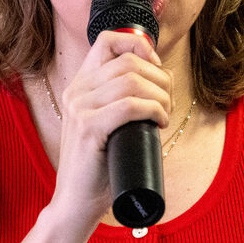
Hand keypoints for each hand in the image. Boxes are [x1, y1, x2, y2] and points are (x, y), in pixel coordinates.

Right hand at [46, 29, 171, 224]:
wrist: (76, 202)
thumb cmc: (100, 166)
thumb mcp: (109, 124)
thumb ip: (122, 101)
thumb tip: (162, 81)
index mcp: (80, 85)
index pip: (108, 40)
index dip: (139, 46)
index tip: (156, 70)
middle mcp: (76, 91)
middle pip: (129, 61)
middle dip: (160, 79)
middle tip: (168, 103)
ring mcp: (79, 108)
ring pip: (131, 81)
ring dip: (160, 96)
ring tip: (164, 115)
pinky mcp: (87, 128)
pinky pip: (129, 105)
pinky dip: (153, 110)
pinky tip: (159, 122)